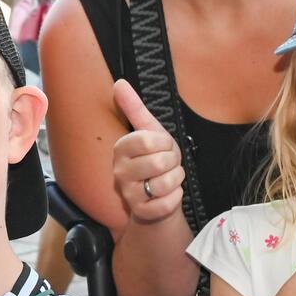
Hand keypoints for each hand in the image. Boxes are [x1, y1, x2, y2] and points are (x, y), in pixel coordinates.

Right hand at [111, 81, 183, 224]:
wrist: (156, 196)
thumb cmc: (154, 161)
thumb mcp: (149, 131)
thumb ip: (134, 108)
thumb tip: (119, 83)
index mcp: (121, 149)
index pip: (148, 140)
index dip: (164, 142)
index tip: (162, 146)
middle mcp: (120, 172)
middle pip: (160, 162)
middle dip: (173, 162)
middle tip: (167, 164)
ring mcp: (129, 194)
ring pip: (166, 182)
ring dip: (176, 179)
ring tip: (168, 179)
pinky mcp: (142, 212)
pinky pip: (168, 202)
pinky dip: (176, 197)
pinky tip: (169, 194)